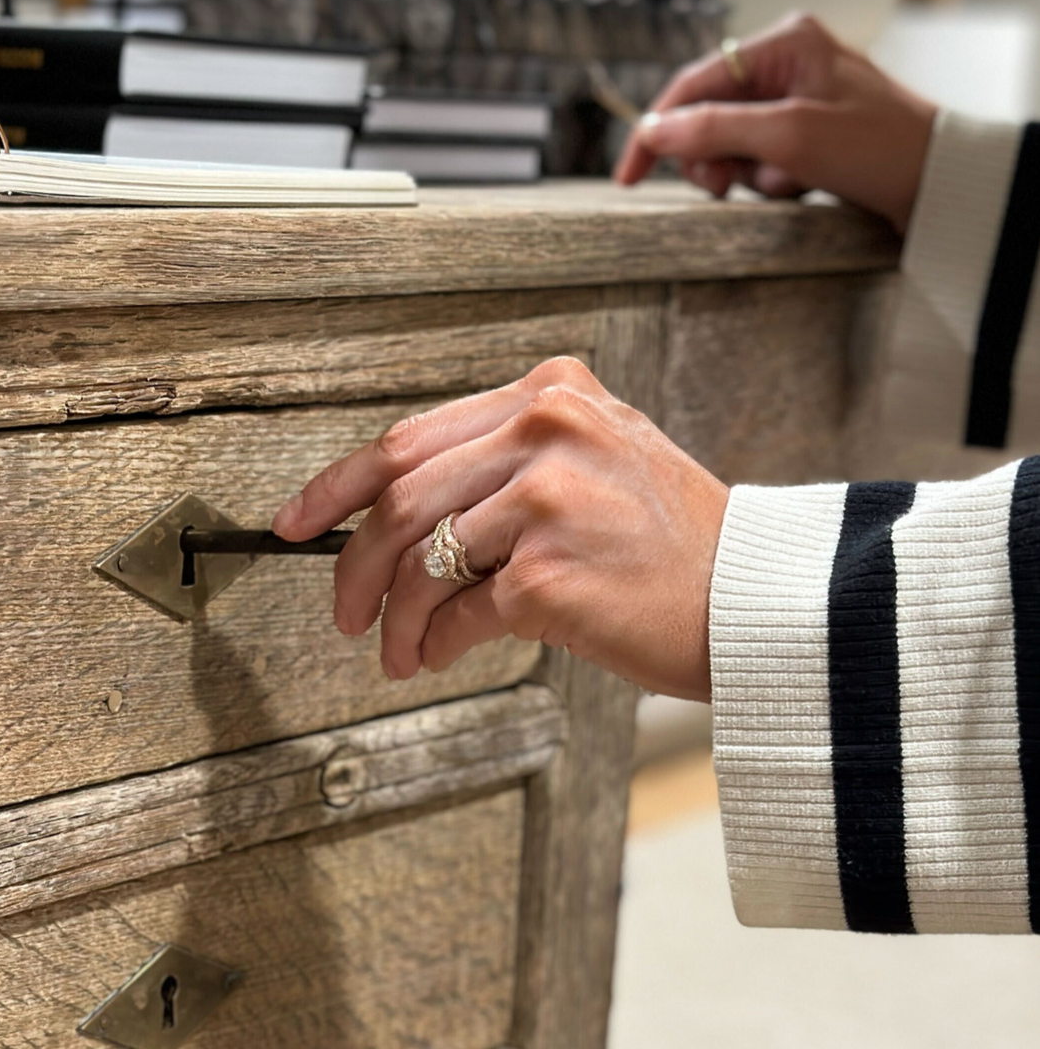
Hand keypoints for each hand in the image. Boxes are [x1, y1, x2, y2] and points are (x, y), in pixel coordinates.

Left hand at [271, 357, 726, 700]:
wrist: (750, 600)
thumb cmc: (670, 549)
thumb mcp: (593, 467)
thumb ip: (504, 468)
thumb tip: (396, 521)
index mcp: (550, 394)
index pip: (410, 436)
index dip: (336, 485)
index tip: (298, 523)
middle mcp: (546, 429)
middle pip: (399, 495)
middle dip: (354, 564)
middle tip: (343, 610)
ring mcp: (546, 498)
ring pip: (419, 559)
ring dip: (395, 619)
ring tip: (400, 651)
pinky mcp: (546, 571)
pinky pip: (456, 613)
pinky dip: (435, 643)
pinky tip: (440, 655)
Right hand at [613, 11, 937, 233]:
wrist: (935, 184)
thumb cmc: (878, 148)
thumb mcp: (788, 137)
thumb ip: (715, 130)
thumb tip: (654, 132)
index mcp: (783, 43)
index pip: (695, 84)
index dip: (657, 131)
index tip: (629, 175)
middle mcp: (787, 63)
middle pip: (709, 117)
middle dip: (714, 158)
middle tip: (727, 187)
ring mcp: (796, 100)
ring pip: (732, 146)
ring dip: (748, 175)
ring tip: (785, 184)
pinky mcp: (806, 135)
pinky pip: (760, 161)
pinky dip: (770, 182)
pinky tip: (799, 186)